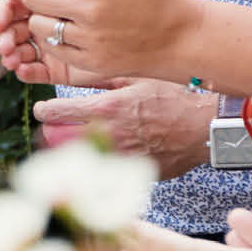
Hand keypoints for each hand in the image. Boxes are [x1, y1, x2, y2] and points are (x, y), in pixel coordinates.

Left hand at [0, 0, 205, 79]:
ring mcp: (89, 39)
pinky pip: (53, 49)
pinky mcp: (90, 62)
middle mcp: (90, 11)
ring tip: (63, 14)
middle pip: (33, 0)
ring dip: (44, 18)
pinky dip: (55, 40)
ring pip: (38, 26)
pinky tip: (71, 32)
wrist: (178, 35)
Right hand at [0, 0, 106, 85]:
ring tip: (8, 53)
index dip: (10, 1)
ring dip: (9, 48)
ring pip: (19, 46)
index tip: (8, 1)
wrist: (167, 35)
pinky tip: (20, 69)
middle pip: (13, 22)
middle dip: (3, 26)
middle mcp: (51, 19)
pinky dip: (25, 70)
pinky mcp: (62, 68)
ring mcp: (55, 45)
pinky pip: (36, 71)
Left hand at [33, 78, 214, 178]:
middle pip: (60, 140)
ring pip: (79, 159)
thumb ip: (104, 80)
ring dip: (72, 151)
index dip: (45, 111)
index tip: (42, 110)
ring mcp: (121, 159)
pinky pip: (106, 173)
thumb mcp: (138, 78)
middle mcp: (110, 136)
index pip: (58, 113)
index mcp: (108, 109)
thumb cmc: (177, 95)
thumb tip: (75, 76)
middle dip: (52, 132)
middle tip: (51, 128)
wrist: (209, 125)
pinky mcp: (134, 174)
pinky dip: (99, 166)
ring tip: (70, 145)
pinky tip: (100, 159)